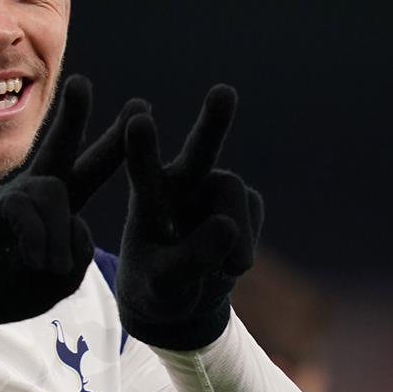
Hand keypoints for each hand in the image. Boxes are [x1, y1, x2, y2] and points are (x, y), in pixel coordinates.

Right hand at [0, 75, 148, 361]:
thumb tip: (71, 228)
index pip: (92, 166)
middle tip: (82, 81)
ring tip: (53, 268)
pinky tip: (37, 263)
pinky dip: (37, 240)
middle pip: (59, 145)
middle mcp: (36, 190)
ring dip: (58, 233)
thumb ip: (78, 254)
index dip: (117, 141)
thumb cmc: (16, 285)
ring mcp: (11, 198)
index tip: (143, 105)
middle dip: (73, 114)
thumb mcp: (62, 277)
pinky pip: (25, 212)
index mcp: (59, 203)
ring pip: (53, 191)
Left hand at [116, 84, 264, 350]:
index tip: (139, 121)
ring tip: (233, 270)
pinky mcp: (241, 201)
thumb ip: (190, 261)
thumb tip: (229, 226)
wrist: (184, 299)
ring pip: (234, 193)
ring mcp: (212, 189)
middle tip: (224, 92)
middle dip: (212, 123)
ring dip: (237, 231)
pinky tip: (228, 262)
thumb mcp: (164, 287)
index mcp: (147, 197)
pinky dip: (246, 243)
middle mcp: (180, 183)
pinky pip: (253, 214)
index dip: (143, 149)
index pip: (144, 173)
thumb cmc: (158, 290)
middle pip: (199, 151)